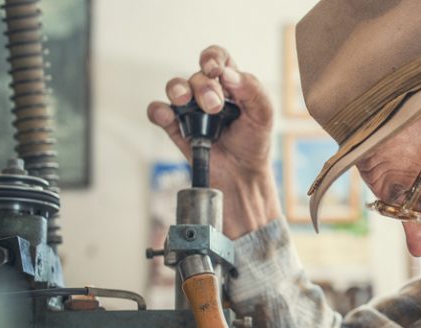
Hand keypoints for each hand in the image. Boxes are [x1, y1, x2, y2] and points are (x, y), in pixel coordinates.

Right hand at [147, 46, 282, 238]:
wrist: (242, 175)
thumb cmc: (253, 142)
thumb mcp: (263, 114)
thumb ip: (252, 90)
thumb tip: (227, 74)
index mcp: (230, 83)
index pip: (217, 58)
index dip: (212, 58)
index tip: (215, 71)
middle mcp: (206, 92)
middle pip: (197, 75)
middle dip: (205, 88)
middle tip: (215, 107)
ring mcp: (189, 109)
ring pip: (175, 87)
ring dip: (178, 90)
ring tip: (187, 102)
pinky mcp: (175, 126)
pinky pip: (157, 111)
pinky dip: (158, 110)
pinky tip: (167, 115)